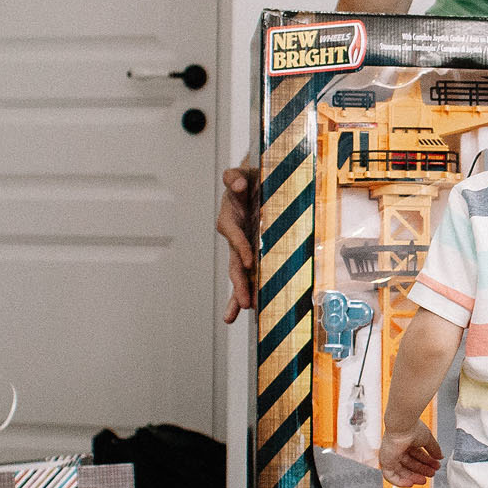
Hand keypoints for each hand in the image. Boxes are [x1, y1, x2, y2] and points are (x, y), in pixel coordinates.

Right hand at [216, 166, 259, 322]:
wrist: (257, 182)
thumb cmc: (251, 178)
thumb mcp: (242, 173)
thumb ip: (235, 177)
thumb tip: (238, 183)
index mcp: (230, 218)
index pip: (234, 235)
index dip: (241, 247)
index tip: (250, 261)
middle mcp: (235, 237)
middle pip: (234, 263)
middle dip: (239, 284)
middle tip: (244, 302)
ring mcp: (244, 248)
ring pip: (239, 274)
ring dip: (239, 294)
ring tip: (236, 314)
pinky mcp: (254, 253)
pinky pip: (251, 274)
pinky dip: (248, 290)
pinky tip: (250, 308)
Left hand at [380, 422, 443, 486]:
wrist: (403, 426)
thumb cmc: (412, 428)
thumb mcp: (427, 439)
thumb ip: (434, 449)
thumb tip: (440, 457)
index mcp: (407, 442)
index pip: (417, 455)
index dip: (427, 462)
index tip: (436, 466)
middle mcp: (398, 449)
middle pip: (410, 464)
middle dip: (422, 470)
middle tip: (432, 474)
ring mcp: (391, 455)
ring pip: (401, 471)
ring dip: (413, 477)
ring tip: (424, 480)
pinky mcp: (385, 462)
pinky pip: (391, 476)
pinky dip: (400, 482)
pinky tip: (411, 483)